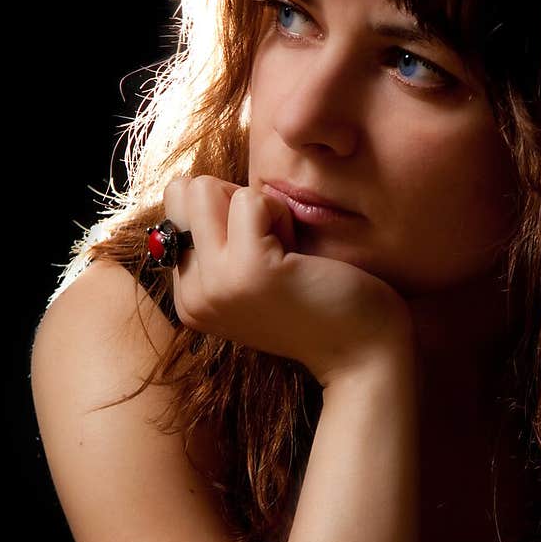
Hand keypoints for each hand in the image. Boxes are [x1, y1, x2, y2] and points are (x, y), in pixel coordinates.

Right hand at [162, 177, 413, 387]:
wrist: (363, 354)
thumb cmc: (320, 304)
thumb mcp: (251, 278)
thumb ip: (218, 245)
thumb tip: (194, 187)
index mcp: (188, 296)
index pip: (177, 208)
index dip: (227, 213)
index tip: (264, 256)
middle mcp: (191, 295)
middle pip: (184, 191)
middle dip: (236, 202)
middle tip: (276, 249)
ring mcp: (216, 284)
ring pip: (206, 188)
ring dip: (260, 209)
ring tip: (288, 254)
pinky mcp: (249, 270)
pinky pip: (251, 200)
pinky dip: (284, 215)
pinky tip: (302, 257)